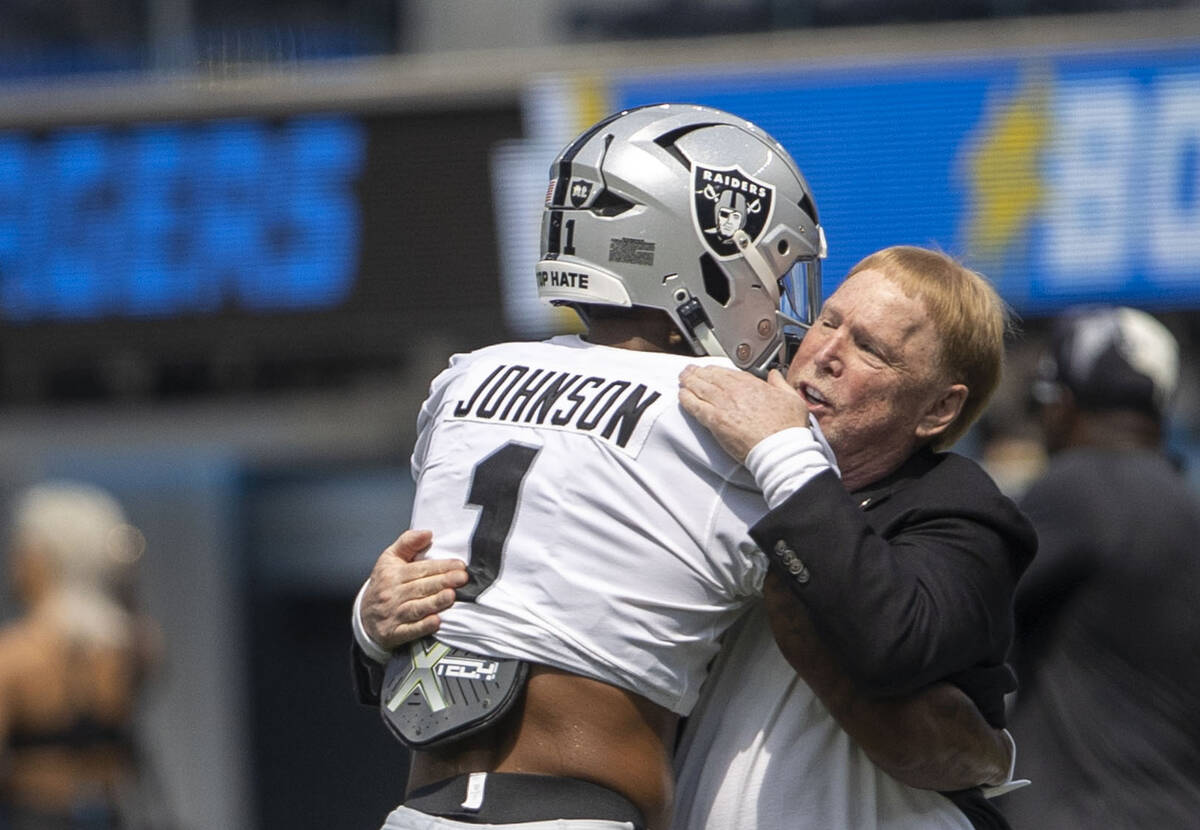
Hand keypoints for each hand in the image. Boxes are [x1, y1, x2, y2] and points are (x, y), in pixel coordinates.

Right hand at [362, 529, 466, 649]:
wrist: (364, 616)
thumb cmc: (383, 584)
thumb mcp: (389, 559)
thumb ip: (408, 543)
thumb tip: (428, 532)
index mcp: (392, 574)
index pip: (420, 569)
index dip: (441, 567)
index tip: (460, 565)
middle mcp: (391, 594)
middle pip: (420, 587)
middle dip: (442, 582)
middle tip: (462, 578)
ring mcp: (392, 615)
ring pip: (416, 608)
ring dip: (434, 602)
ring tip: (451, 596)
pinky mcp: (393, 633)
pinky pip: (409, 630)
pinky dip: (423, 627)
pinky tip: (436, 621)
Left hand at [679, 366, 810, 461]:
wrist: (780, 448)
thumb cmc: (787, 428)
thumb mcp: (792, 398)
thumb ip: (780, 384)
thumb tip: (774, 375)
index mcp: (752, 384)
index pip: (727, 372)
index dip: (715, 370)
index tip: (710, 370)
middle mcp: (735, 391)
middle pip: (710, 377)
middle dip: (698, 373)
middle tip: (689, 372)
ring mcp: (723, 405)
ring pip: (700, 388)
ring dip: (689, 382)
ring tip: (682, 379)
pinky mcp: (715, 421)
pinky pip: (695, 406)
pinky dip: (686, 399)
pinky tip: (682, 396)